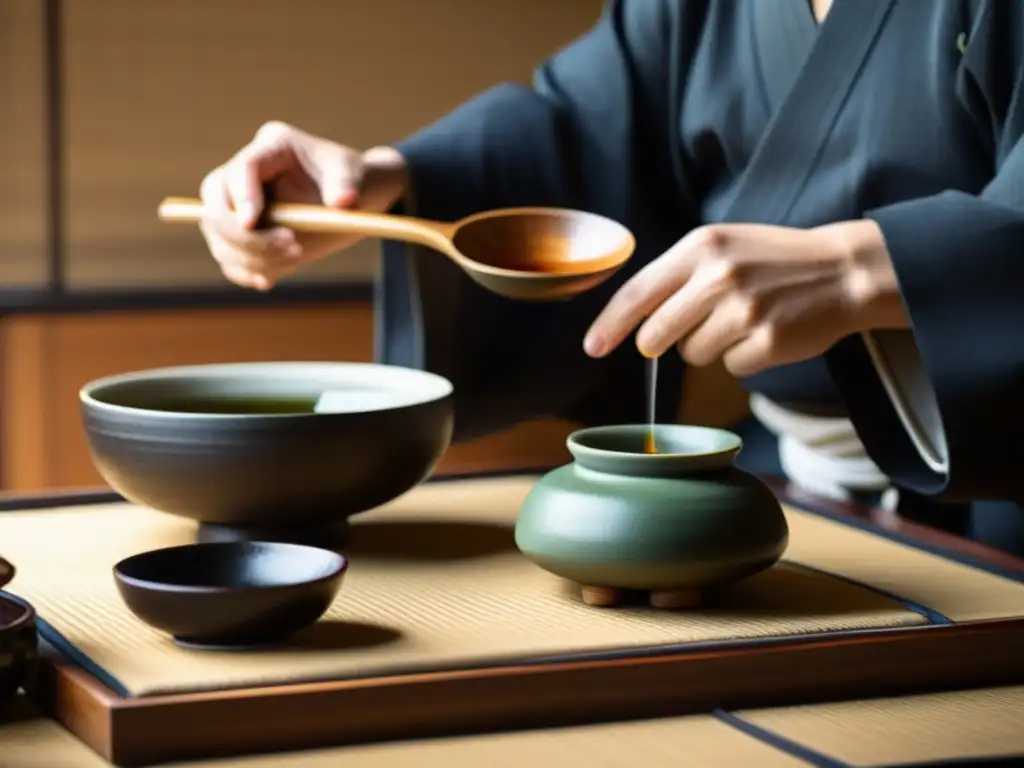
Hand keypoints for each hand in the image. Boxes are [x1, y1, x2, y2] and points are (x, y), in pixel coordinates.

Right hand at [198, 121, 409, 290]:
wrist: (356, 199)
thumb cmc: (355, 179)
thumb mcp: (357, 175)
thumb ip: (347, 184)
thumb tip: (343, 201)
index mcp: (273, 147)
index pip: (243, 167)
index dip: (242, 196)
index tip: (252, 223)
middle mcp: (245, 173)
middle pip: (215, 202)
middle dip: (244, 234)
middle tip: (292, 245)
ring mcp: (239, 204)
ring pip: (218, 235)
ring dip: (251, 257)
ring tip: (297, 255)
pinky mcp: (244, 234)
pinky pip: (229, 258)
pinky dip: (246, 272)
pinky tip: (270, 278)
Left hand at [583, 220, 907, 376]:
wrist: (844, 270)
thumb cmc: (774, 261)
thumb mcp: (723, 247)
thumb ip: (678, 277)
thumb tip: (634, 325)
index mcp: (701, 247)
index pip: (638, 293)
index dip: (610, 325)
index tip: (592, 348)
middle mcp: (718, 276)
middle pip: (656, 335)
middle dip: (665, 341)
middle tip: (698, 324)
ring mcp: (743, 311)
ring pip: (692, 355)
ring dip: (710, 347)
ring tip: (744, 319)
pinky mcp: (766, 342)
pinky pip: (730, 368)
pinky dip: (743, 358)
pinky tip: (766, 333)